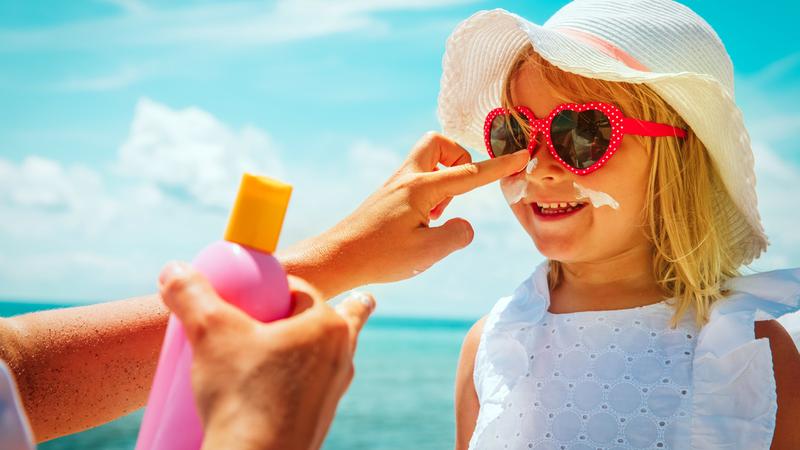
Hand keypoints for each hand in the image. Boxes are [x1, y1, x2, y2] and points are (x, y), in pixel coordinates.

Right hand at [158, 262, 375, 449]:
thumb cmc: (241, 395)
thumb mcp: (209, 333)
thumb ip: (191, 295)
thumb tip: (173, 270)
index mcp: (327, 327)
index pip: (300, 289)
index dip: (273, 286)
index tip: (251, 293)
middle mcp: (340, 357)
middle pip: (326, 320)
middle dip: (322, 310)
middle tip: (317, 305)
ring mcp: (333, 391)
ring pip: (324, 356)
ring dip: (313, 346)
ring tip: (312, 341)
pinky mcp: (318, 420)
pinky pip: (313, 388)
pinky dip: (302, 381)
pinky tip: (285, 387)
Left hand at [278, 132, 528, 297]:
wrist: (337, 257)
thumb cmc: (380, 256)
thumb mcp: (428, 252)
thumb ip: (458, 235)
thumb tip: (465, 224)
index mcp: (421, 187)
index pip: (470, 173)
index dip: (500, 166)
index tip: (522, 155)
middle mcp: (407, 178)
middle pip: (439, 143)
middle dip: (459, 159)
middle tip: (458, 192)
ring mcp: (395, 185)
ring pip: (428, 160)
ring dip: (444, 180)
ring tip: (436, 217)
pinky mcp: (388, 195)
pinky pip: (418, 178)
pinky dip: (430, 193)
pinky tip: (421, 223)